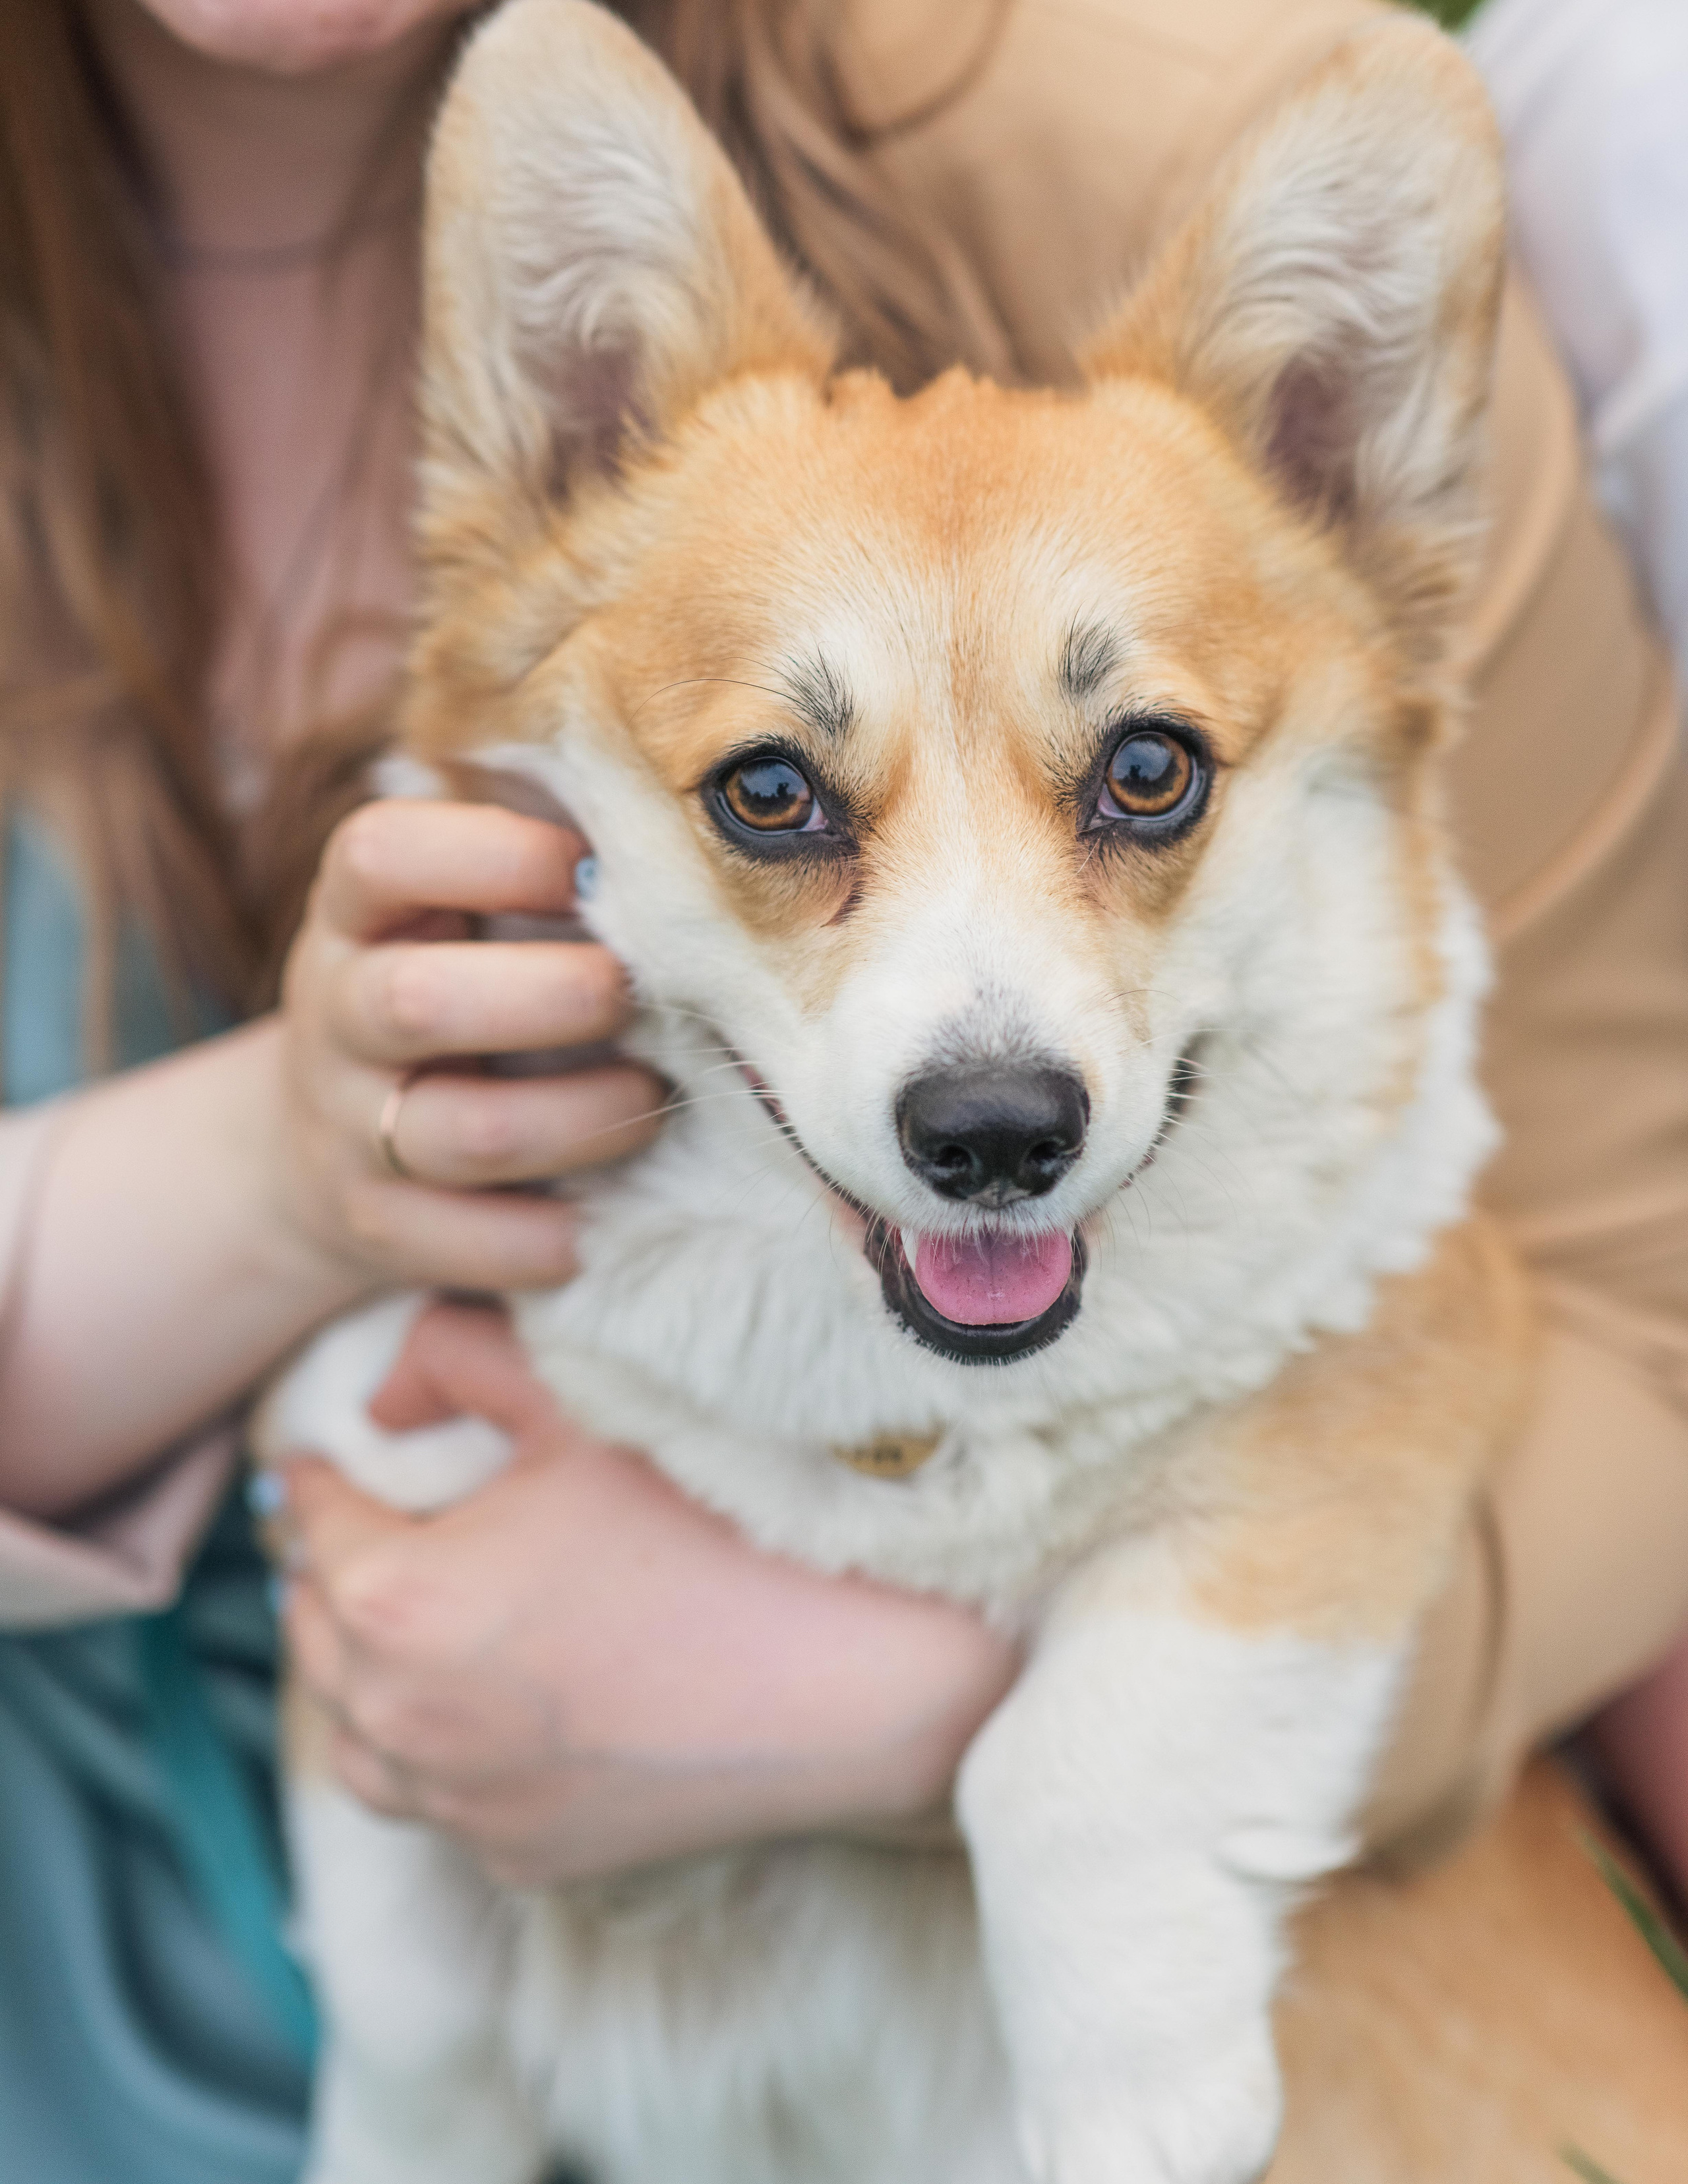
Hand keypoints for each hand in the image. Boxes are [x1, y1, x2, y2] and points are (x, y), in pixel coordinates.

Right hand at [278, 798, 665, 1291]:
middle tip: (638, 993)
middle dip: (558, 998)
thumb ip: (537, 866)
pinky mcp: (373, 1225)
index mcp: (355, 914)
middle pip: (418, 1002)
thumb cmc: (451, 986)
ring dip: (585, 1119)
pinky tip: (600, 1214)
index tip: (594, 868)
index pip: (381, 855)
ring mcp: (346, 1126)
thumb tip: (675, 829)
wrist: (327, 1141)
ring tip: (650, 1097)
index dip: (497, 855)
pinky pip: (464, 1243)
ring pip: (467, 1133)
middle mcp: (334, 1013)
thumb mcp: (457, 914)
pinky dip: (546, 1238)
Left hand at [279, 1302, 1020, 1882]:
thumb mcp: (575, 1406)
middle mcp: (405, 1724)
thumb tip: (386, 1396)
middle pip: (318, 1636)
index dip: (322, 1475)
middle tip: (370, 1527)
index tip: (335, 1455)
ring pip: (359, 1741)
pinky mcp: (526, 1859)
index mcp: (395, 1603)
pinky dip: (438, 1754)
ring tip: (408, 1626)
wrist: (847, 1677)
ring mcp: (465, 1807)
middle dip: (335, 1575)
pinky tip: (489, 1705)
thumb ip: (458, 1358)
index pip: (313, 1522)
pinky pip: (440, 1803)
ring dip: (365, 1678)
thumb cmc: (713, 1526)